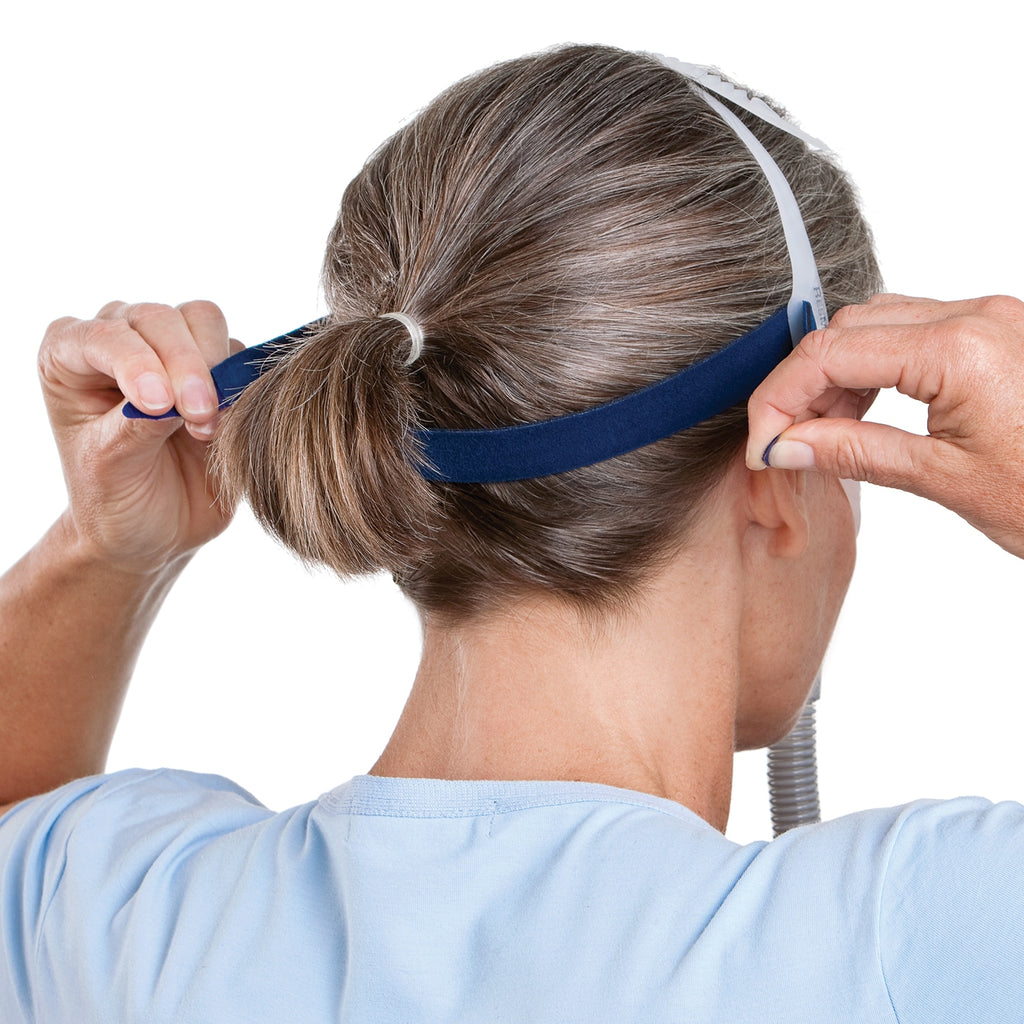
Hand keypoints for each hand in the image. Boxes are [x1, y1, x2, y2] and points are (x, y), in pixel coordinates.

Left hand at [38, 300, 241, 573]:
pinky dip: (238, 383)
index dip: (136, 362)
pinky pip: (238, 354)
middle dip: (185, 365)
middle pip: (161, 318)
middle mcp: (119, 340)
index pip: (106, 335)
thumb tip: (180, 397)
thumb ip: (138, 425)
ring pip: (204, 321)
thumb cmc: (114, 499)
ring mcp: (169, 349)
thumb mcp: (111, 467)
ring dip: (215, 370)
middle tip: (198, 417)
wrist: (154, 529)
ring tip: (205, 427)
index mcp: (70, 356)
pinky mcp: (215, 368)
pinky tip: (222, 425)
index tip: (159, 405)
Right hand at [745, 294, 1023, 557]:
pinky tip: (860, 412)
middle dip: (801, 383)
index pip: (830, 354)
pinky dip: (872, 369)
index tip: (763, 443)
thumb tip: (786, 446)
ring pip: (875, 324)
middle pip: (847, 327)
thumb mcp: (949, 481)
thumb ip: (856, 453)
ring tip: (820, 433)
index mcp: (963, 349)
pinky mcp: (995, 333)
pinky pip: (911, 332)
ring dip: (834, 375)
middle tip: (784, 441)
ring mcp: (990, 319)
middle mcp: (978, 316)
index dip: (779, 399)